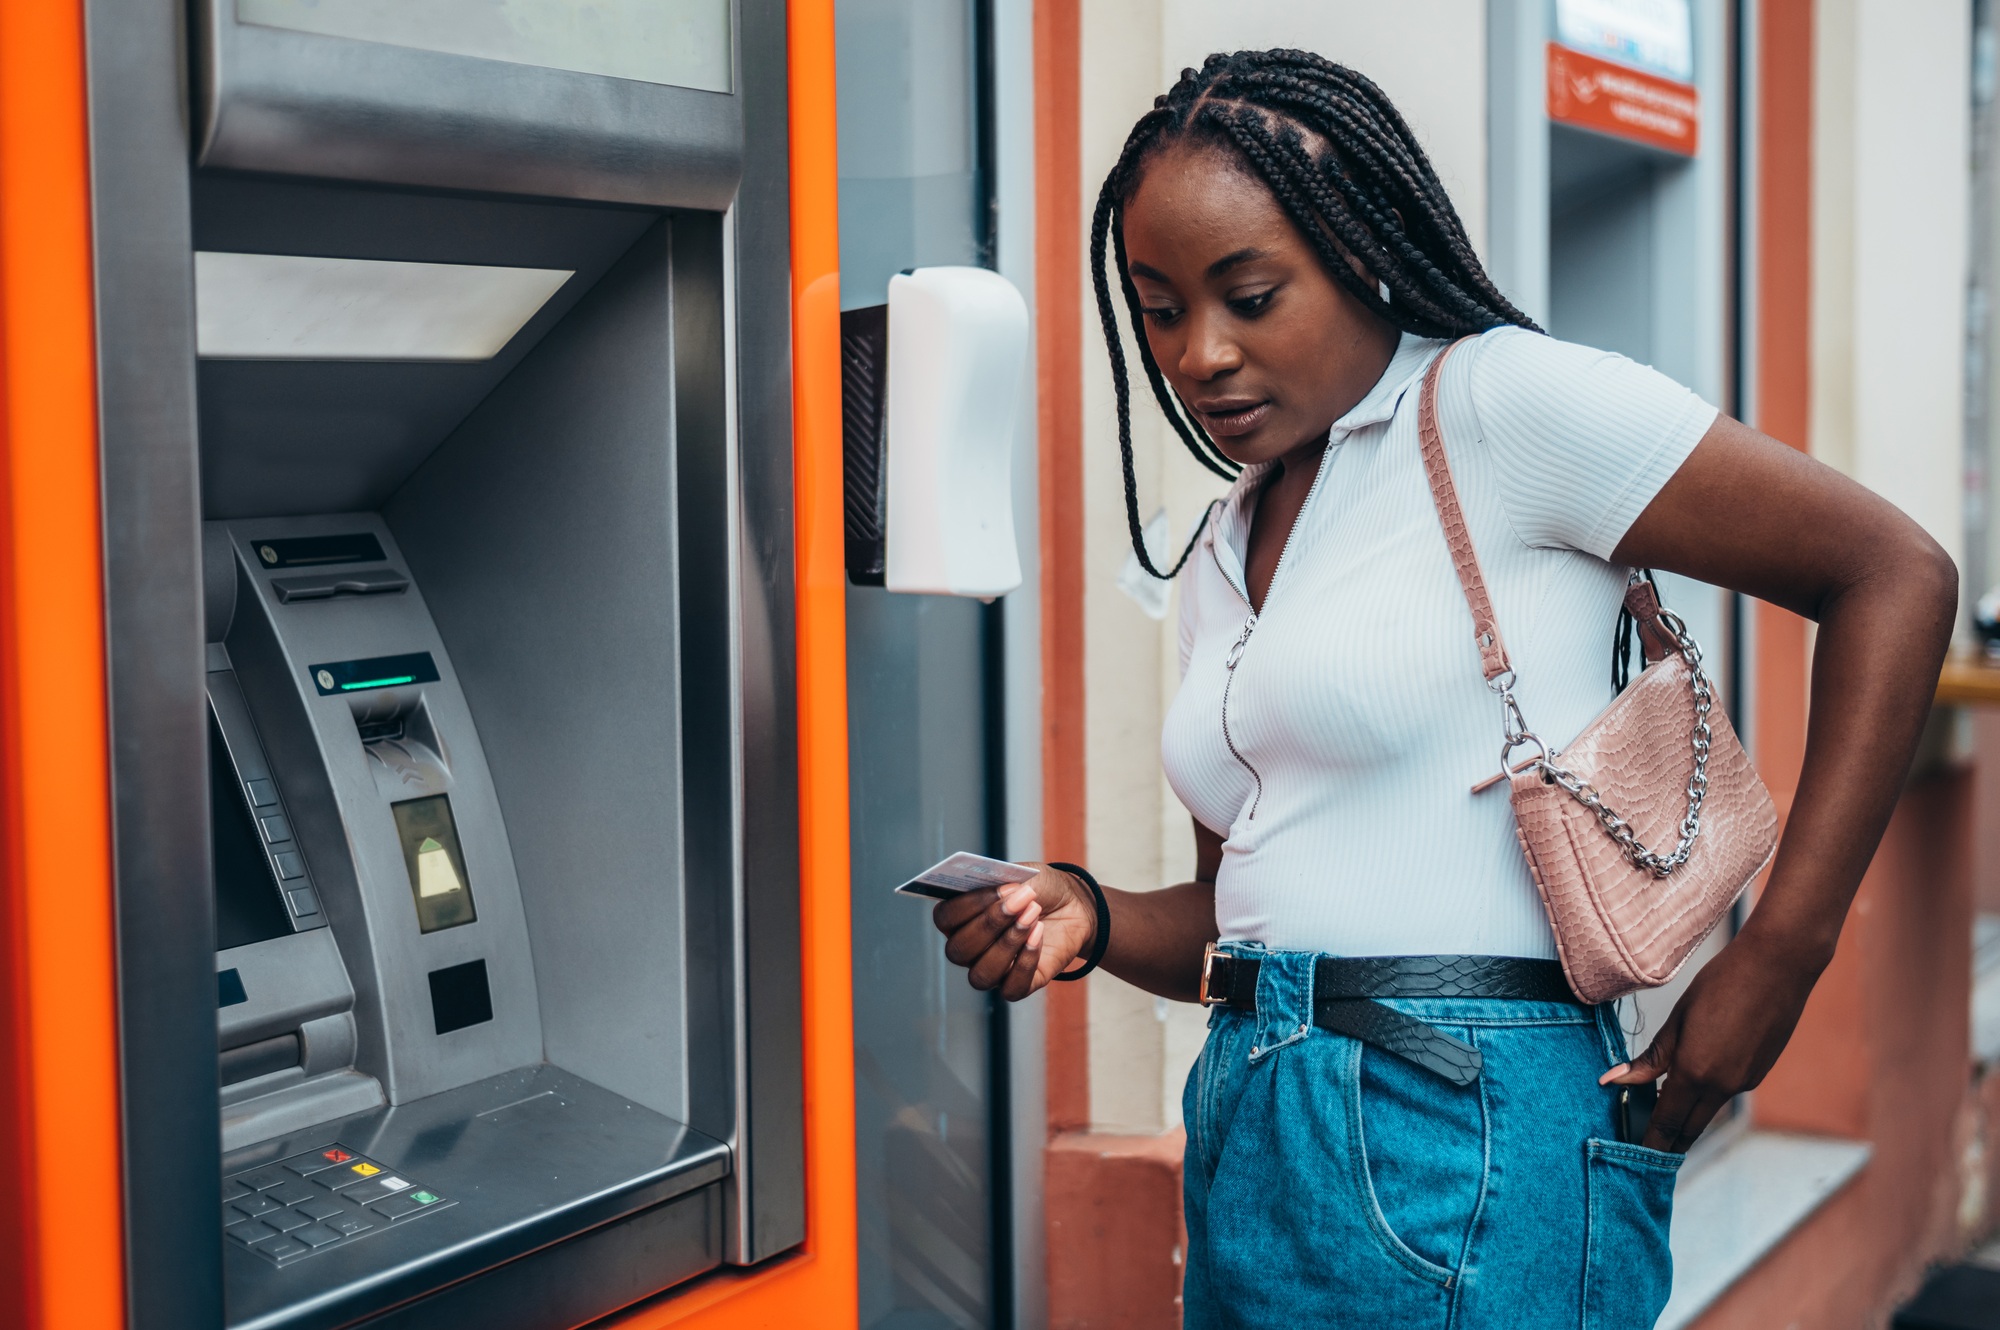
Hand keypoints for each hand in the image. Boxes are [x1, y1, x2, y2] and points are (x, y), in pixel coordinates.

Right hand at [932, 864, 1099, 1000]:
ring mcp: (991, 969)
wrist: (1072, 905)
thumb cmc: (1039, 889)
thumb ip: (1005, 878)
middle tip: (1021, 901)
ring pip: (981, 974)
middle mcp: (969, 948)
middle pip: (959, 949)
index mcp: (960, 917)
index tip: (1003, 888)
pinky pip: (1011, 988)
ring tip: (1032, 917)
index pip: (944, 918)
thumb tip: (1000, 888)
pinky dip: (1025, 963)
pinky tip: (1039, 936)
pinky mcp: (1017, 985)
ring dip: (1007, 944)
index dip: (969, 904)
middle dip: (991, 923)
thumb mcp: (1022, 874)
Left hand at [1600, 928, 1824, 1151]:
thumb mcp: (1678, 1019)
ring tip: (1663, 1119)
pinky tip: (1696, 1081)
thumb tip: (1615, 1080)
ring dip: (1687, 1118)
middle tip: (1647, 1151)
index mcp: (1696, 1073)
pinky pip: (1726, 1092)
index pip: (1667, 1123)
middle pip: (1689, 1127)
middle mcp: (1723, 1086)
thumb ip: (1650, 1058)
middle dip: (1668, 1143)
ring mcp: (1745, 1082)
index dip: (1651, 1143)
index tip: (1636, 1158)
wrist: (1778, 968)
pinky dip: (1708, 1096)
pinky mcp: (1759, 1073)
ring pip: (1708, 1111)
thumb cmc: (1722, 983)